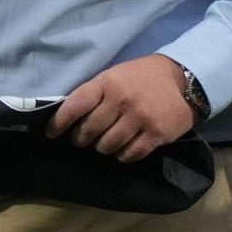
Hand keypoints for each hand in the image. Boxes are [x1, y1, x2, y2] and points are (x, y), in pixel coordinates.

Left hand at [45, 54, 196, 161]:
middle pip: (91, 129)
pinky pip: (132, 153)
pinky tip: (121, 151)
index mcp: (106, 84)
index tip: (51, 133)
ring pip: (109, 144)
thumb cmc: (138, 78)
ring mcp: (140, 118)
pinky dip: (123, 155)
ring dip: (102, 148)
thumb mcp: (112, 76)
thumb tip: (69, 116)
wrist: (181, 80)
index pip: (75, 106)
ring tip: (101, 145)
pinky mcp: (157, 133)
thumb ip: (94, 94)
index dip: (59, 122)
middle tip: (80, 141)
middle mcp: (122, 100)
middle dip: (81, 138)